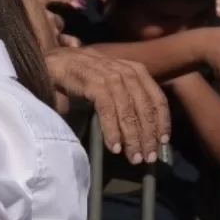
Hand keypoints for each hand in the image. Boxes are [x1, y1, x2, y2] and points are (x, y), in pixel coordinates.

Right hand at [47, 48, 170, 163]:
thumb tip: (141, 131)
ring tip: (133, 157)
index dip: (162, 122)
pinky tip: (114, 146)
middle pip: (145, 108)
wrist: (56, 61)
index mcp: (136, 71)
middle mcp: (127, 72)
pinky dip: (112, 130)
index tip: (162, 142)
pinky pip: (108, 111)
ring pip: (128, 112)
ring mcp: (110, 76)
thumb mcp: (113, 84)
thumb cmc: (85, 76)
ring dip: (132, 138)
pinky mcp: (94, 83)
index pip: (157, 98)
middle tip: (148, 157)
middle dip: (148, 136)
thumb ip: (127, 99)